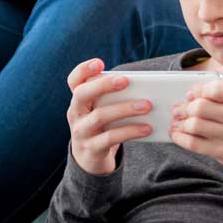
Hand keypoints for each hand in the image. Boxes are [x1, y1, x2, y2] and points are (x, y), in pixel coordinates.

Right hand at [67, 59, 152, 175]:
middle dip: (104, 85)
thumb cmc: (102, 126)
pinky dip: (131, 131)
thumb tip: (146, 86)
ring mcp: (81, 132)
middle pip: (82, 94)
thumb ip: (114, 96)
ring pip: (100, 116)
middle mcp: (75, 113)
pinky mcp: (92, 149)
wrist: (90, 159)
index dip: (84, 69)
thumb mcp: (102, 109)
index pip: (74, 80)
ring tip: (148, 105)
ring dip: (126, 109)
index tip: (100, 63)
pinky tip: (147, 128)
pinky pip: (111, 137)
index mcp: (79, 100)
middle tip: (125, 80)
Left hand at [170, 63, 222, 201]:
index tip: (195, 93)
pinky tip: (178, 133)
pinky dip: (180, 137)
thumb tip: (218, 69)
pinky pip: (194, 144)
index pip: (216, 88)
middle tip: (182, 107)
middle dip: (186, 106)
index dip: (200, 89)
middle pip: (200, 106)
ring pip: (194, 125)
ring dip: (183, 122)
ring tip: (182, 120)